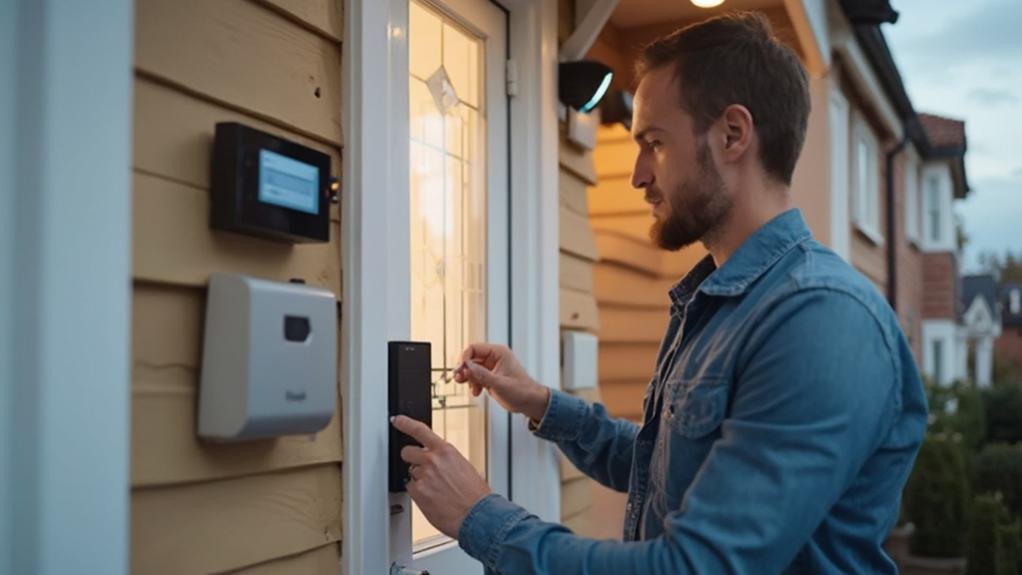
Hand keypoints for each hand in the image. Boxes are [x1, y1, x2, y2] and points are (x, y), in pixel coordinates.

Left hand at [391, 414, 491, 537]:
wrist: (477, 515)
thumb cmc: (475, 495)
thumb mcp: (464, 467)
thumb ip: (446, 460)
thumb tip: (438, 462)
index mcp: (445, 451)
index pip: (419, 430)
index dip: (405, 423)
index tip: (396, 420)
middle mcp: (432, 461)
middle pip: (407, 452)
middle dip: (411, 459)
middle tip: (422, 469)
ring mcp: (423, 477)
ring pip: (410, 473)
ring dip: (419, 479)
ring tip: (435, 489)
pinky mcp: (418, 493)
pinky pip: (410, 489)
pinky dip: (418, 493)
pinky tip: (432, 498)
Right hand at [452, 343, 550, 421]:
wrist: (530, 402)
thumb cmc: (522, 391)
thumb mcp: (499, 384)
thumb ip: (481, 375)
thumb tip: (465, 367)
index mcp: (498, 352)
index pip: (473, 348)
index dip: (464, 358)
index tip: (459, 370)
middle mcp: (494, 357)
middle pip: (470, 358)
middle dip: (464, 370)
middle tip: (459, 379)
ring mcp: (491, 367)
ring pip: (471, 368)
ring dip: (468, 378)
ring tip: (472, 389)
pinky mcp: (489, 376)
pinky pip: (475, 376)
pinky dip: (472, 384)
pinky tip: (477, 392)